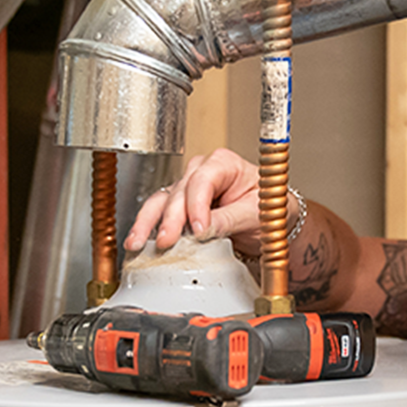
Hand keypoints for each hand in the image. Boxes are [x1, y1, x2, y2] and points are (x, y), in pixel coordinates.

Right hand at [124, 148, 261, 253]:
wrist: (267, 220)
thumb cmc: (266, 207)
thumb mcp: (255, 214)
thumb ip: (230, 219)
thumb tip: (205, 229)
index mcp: (224, 164)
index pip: (203, 181)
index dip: (197, 206)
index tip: (198, 229)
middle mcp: (202, 172)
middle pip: (179, 192)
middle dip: (171, 218)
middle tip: (166, 241)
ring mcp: (187, 188)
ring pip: (162, 201)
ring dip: (148, 223)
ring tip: (138, 242)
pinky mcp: (179, 207)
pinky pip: (159, 214)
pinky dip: (149, 228)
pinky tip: (139, 241)